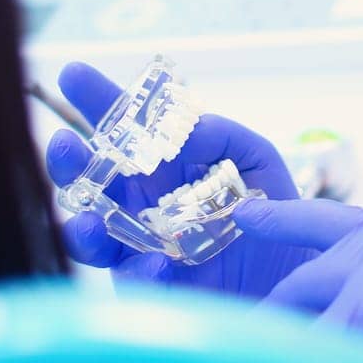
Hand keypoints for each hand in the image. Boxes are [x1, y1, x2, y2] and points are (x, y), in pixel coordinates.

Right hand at [44, 62, 313, 297]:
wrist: (297, 285)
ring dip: (82, 225)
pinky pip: (132, 279)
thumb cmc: (274, 221)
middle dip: (68, 159)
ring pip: (89, 233)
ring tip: (90, 221)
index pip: (123, 129)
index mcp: (163, 166)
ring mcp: (139, 247)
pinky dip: (142, 270)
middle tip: (66, 143)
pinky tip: (161, 265)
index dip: (97, 101)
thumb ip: (227, 138)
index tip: (72, 73)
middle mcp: (141, 202)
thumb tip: (190, 129)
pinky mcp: (151, 289)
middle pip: (88, 177)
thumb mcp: (260, 166)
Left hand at [233, 198, 362, 362]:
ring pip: (300, 296)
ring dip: (281, 320)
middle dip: (280, 251)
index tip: (267, 215)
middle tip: (250, 240)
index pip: (350, 222)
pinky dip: (294, 360)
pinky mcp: (358, 320)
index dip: (306, 223)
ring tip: (255, 340)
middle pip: (311, 246)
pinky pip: (309, 343)